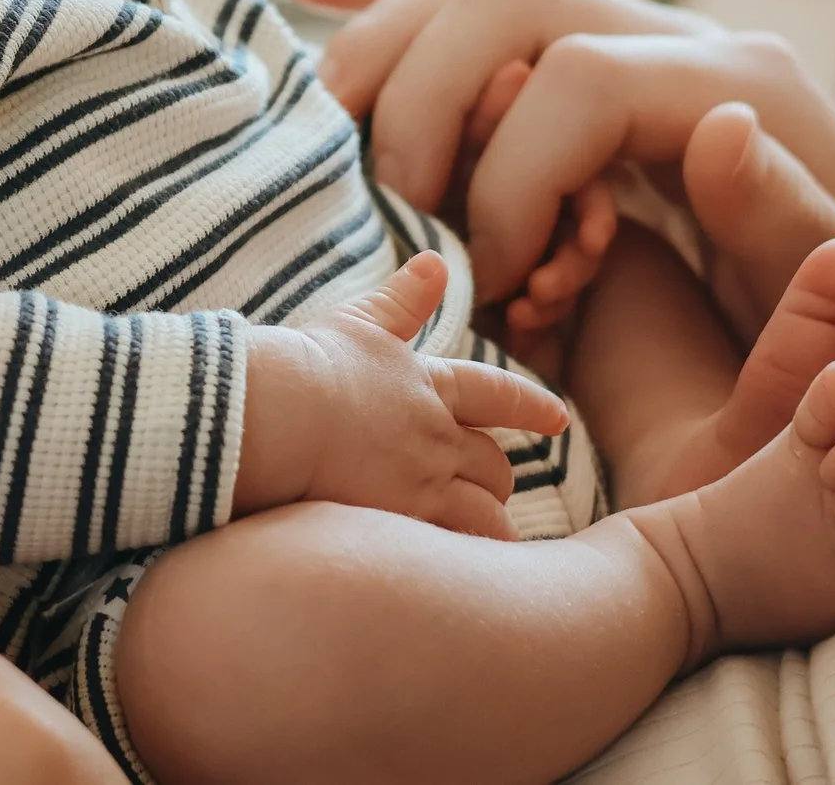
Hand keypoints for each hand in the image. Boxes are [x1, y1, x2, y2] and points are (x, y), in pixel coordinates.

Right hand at [234, 252, 568, 538]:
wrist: (277, 412)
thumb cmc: (309, 363)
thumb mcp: (360, 321)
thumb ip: (403, 298)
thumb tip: (433, 261)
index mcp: (430, 387)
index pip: (496, 396)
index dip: (530, 406)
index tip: (557, 420)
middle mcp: (437, 439)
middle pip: (492, 466)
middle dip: (496, 478)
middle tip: (493, 489)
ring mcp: (422, 486)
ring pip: (484, 516)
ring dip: (488, 527)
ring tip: (487, 543)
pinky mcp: (400, 525)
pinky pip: (453, 552)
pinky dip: (463, 561)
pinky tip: (459, 574)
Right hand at [290, 0, 834, 311]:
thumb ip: (789, 212)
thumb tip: (713, 125)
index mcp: (738, 81)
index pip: (580, 81)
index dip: (513, 179)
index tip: (496, 279)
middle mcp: (669, 34)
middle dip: (424, 104)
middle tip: (403, 212)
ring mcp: (616, 29)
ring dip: (381, 42)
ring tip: (325, 126)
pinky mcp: (575, 50)